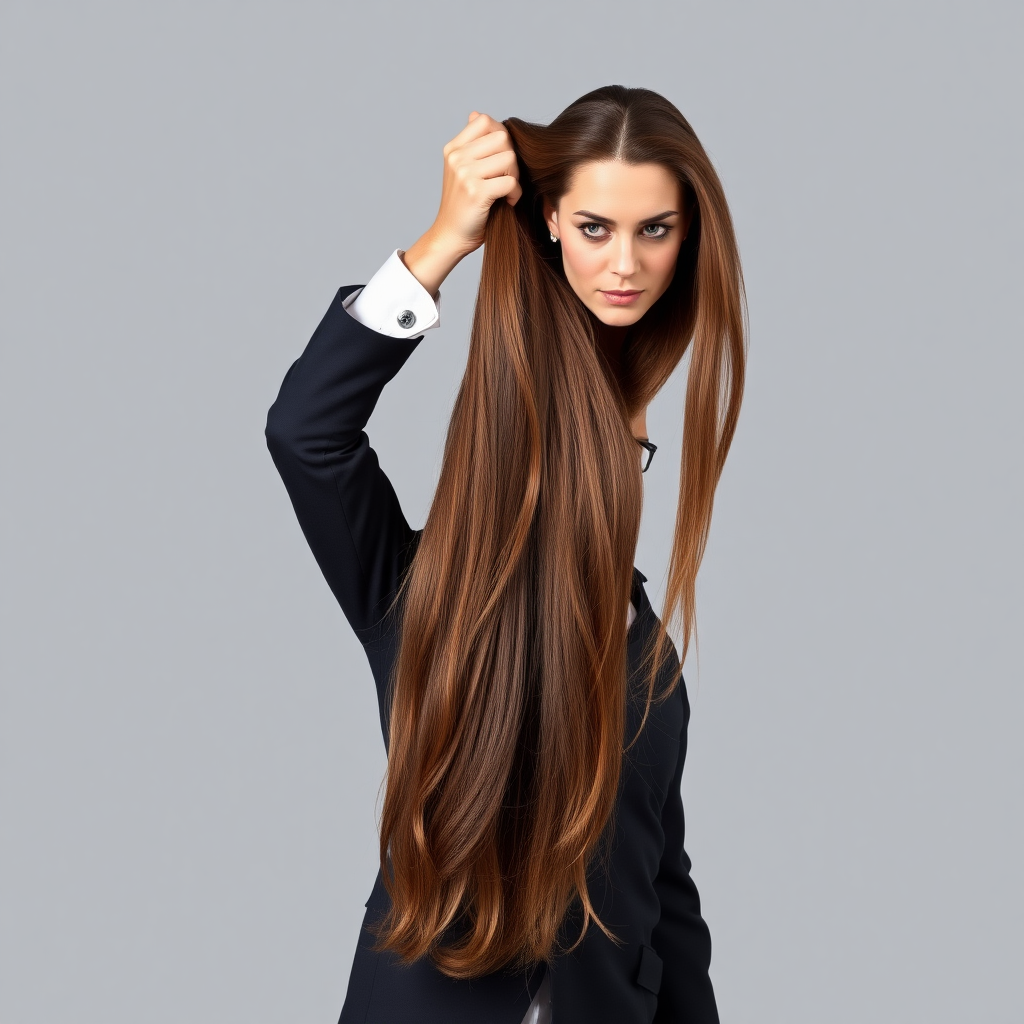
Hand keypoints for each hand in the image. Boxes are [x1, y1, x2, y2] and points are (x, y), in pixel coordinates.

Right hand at [402, 111, 521, 296]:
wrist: (450, 237)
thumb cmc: (463, 205)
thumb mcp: (463, 170)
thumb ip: (473, 145)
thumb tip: (476, 114)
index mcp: (453, 148)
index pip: (485, 121)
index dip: (501, 137)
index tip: (501, 159)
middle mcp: (456, 157)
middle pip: (502, 137)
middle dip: (512, 157)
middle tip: (508, 177)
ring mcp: (464, 174)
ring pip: (509, 158)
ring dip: (516, 176)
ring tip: (508, 190)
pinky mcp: (475, 192)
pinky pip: (510, 182)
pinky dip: (515, 193)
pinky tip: (508, 202)